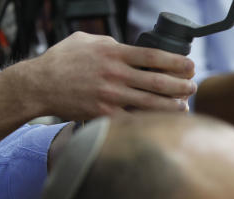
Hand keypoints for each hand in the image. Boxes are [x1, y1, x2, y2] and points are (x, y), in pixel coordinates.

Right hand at [20, 32, 196, 119]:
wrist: (39, 84)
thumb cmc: (62, 61)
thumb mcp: (86, 41)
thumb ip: (110, 43)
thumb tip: (128, 47)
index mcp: (113, 54)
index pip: (152, 56)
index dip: (176, 62)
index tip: (190, 66)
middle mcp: (114, 74)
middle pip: (157, 81)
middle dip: (181, 85)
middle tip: (193, 86)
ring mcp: (110, 96)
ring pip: (150, 103)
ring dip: (172, 105)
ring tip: (185, 105)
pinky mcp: (104, 114)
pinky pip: (133, 120)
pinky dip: (150, 122)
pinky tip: (162, 122)